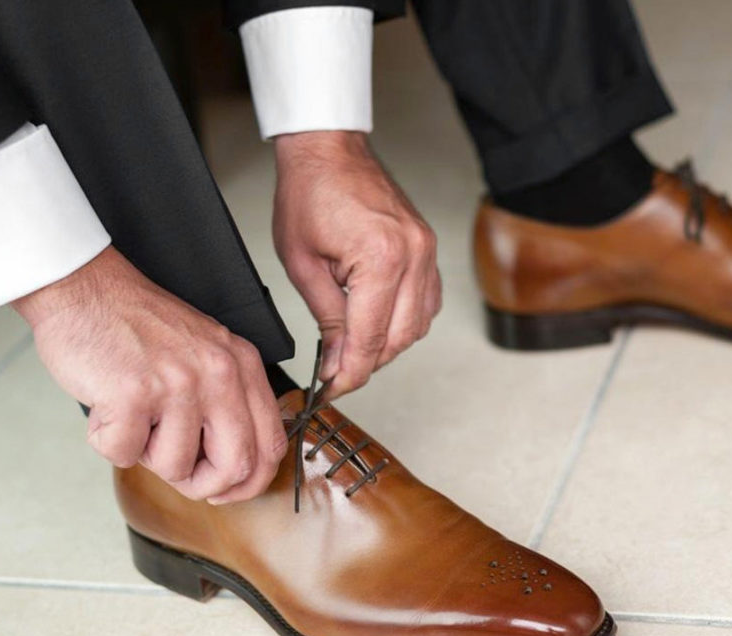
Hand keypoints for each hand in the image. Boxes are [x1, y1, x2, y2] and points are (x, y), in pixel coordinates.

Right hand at [13, 246, 286, 504]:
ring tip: (133, 415)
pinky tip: (107, 406)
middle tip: (177, 472)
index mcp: (242, 366)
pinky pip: (124, 454)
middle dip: (202, 485)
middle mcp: (219, 374)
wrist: (86, 289)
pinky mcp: (133, 394)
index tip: (223, 489)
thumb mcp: (206, 353)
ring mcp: (178, 384)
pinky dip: (108, 441)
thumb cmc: (138, 326)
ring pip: (174, 466)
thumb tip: (234, 471)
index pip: (271, 446)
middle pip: (236, 467)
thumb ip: (228, 402)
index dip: (249, 482)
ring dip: (144, 454)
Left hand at [273, 131, 441, 398]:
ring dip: (388, 344)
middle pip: (401, 337)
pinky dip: (406, 321)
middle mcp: (413, 254)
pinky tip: (380, 323)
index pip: (370, 336)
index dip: (350, 371)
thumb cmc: (309, 193)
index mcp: (380, 257)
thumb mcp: (302, 264)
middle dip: (368, 362)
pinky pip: (428, 301)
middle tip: (337, 374)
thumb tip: (335, 360)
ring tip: (353, 348)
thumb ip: (326, 317)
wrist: (329, 150)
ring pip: (419, 324)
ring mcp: (426, 250)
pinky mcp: (428, 247)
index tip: (333, 389)